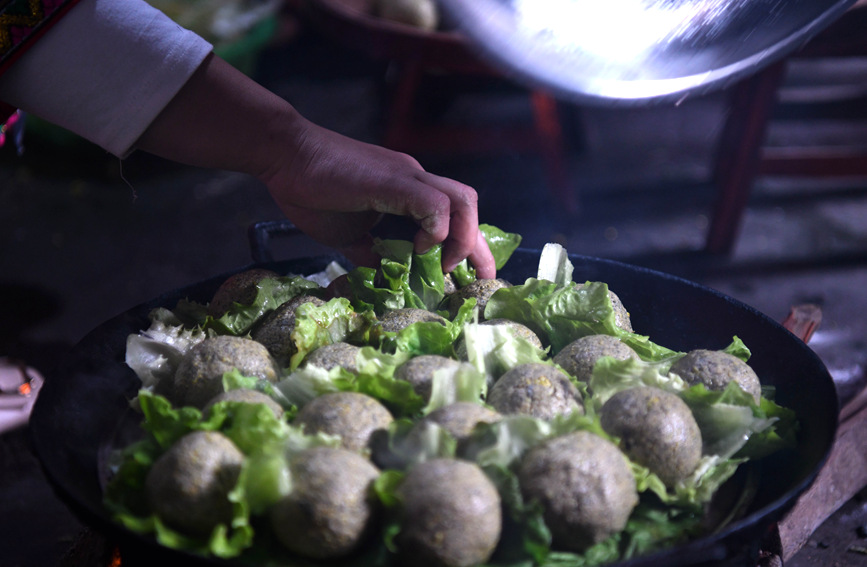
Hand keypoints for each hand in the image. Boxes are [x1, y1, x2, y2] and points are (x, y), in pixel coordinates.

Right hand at [135, 54, 494, 276]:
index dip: (470, 246)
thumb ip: (371, 252)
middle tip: (474, 280)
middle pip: (469, 206)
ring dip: (462, 238)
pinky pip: (434, 204)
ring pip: (462, 200)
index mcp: (409, 191)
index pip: (455, 216)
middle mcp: (417, 180)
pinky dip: (436, 229)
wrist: (284, 155)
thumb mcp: (347, 235)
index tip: (474, 278)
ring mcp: (408, 177)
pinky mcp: (394, 181)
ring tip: (444, 265)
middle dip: (478, 247)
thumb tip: (385, 275)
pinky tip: (419, 248)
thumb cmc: (310, 190)